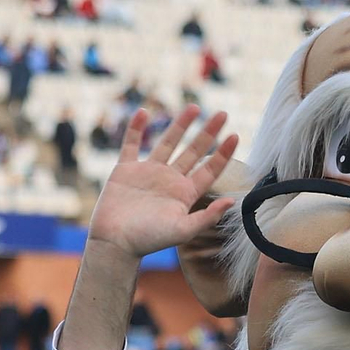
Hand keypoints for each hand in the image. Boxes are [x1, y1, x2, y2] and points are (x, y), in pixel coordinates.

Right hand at [87, 104, 239, 258]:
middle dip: (208, 133)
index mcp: (185, 194)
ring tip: (194, 107)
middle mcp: (170, 180)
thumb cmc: (149, 240)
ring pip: (167, 142)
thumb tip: (233, 202)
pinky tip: (144, 112)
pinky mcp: (126, 169)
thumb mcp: (183, 231)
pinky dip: (136, 128)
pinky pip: (131, 144)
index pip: (209, 170)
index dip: (223, 154)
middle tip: (223, 113)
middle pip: (193, 151)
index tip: (235, 135)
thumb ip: (208, 216)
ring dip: (180, 125)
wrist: (115, 242)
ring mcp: (148, 172)